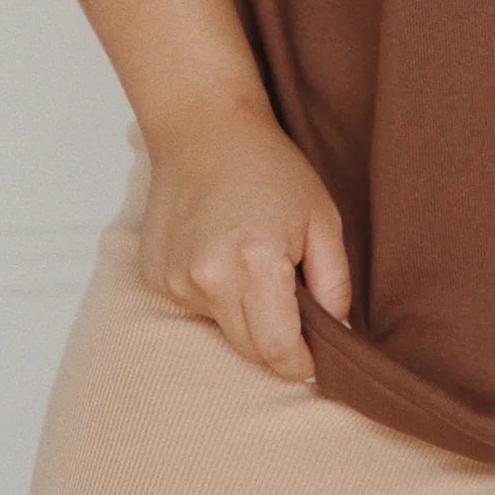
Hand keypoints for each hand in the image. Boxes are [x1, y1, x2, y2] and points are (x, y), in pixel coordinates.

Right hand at [135, 96, 353, 381]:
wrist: (204, 129)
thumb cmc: (271, 168)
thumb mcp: (322, 217)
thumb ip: (335, 283)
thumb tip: (337, 333)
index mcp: (256, 264)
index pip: (278, 351)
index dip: (301, 364)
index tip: (314, 360)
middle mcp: (210, 278)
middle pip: (250, 350)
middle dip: (276, 340)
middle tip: (290, 299)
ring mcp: (177, 280)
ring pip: (222, 330)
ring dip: (244, 314)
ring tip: (252, 261)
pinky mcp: (157, 278)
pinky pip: (196, 308)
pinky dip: (215, 294)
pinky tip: (220, 252)